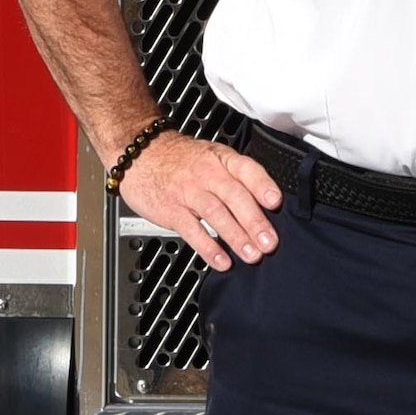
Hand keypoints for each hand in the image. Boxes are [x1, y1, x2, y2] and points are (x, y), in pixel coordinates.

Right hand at [117, 131, 282, 271]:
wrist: (140, 154)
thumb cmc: (180, 159)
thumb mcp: (211, 156)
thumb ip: (236, 177)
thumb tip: (265, 204)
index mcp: (221, 159)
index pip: (246, 169)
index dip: (262, 185)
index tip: (275, 202)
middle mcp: (207, 174)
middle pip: (234, 196)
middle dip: (254, 221)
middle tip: (269, 242)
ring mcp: (188, 192)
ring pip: (216, 214)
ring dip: (236, 236)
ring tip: (251, 255)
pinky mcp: (171, 210)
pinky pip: (192, 230)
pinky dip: (208, 247)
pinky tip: (221, 260)